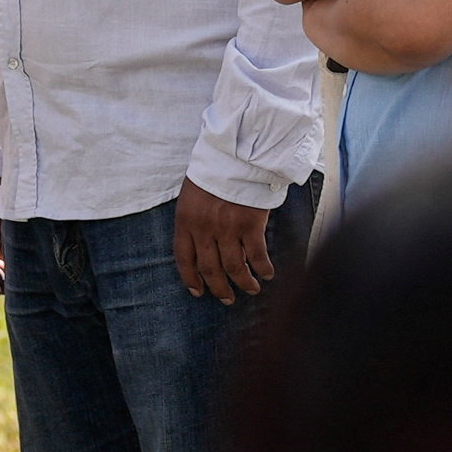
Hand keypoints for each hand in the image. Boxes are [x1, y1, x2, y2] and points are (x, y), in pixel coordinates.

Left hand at [171, 177, 279, 301]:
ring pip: (234, 267)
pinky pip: (257, 255)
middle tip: (226, 299)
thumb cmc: (215, 170)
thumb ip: (194, 220)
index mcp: (186, 220)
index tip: (198, 292)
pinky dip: (262, 268)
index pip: (184, 258)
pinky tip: (267, 274)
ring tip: (250, 291)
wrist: (237, 153)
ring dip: (243, 283)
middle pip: (210, 269)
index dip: (191, 279)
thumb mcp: (193, 194)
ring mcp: (228, 228)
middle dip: (218, 289)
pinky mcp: (251, 225)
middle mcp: (205, 229)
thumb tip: (202, 245)